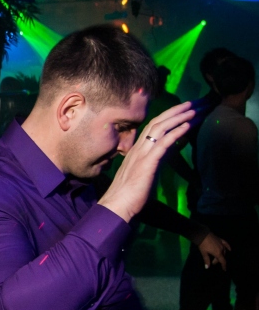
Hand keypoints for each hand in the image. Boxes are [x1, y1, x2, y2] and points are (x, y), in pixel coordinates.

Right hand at [99, 103, 194, 221]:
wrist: (118, 205)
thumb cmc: (129, 195)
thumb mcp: (146, 173)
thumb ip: (156, 160)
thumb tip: (170, 151)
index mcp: (136, 151)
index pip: (151, 128)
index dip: (166, 118)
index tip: (180, 111)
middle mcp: (138, 148)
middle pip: (156, 123)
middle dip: (173, 111)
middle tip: (189, 104)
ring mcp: (142, 154)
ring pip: (160, 128)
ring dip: (177, 117)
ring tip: (192, 110)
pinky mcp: (147, 162)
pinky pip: (163, 142)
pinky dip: (176, 132)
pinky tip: (187, 126)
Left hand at [197, 232, 230, 269]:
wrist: (203, 235)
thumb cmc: (202, 245)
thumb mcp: (204, 253)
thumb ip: (206, 260)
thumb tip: (207, 267)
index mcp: (218, 253)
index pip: (222, 261)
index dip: (223, 266)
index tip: (224, 269)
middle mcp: (222, 249)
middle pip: (222, 256)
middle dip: (218, 260)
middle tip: (212, 262)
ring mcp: (222, 244)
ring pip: (224, 251)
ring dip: (221, 255)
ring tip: (217, 257)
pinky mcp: (220, 240)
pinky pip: (226, 244)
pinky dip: (228, 247)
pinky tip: (229, 249)